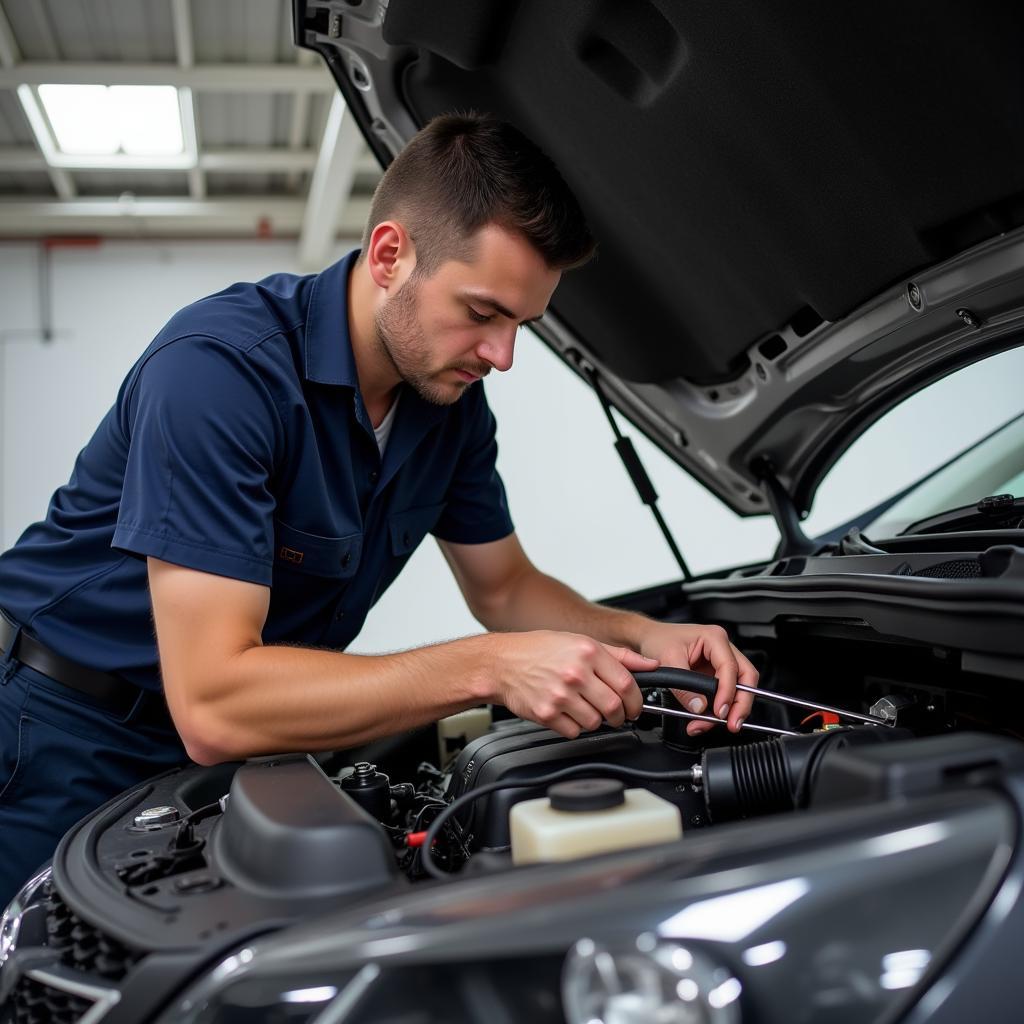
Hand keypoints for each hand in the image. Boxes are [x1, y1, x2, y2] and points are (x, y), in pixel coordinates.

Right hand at [490, 630, 657, 738]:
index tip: (634, 706)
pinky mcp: (546, 714)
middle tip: (616, 714)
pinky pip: (574, 732)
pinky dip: (574, 727)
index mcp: (588, 652)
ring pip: (595, 723)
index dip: (636, 701)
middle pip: (614, 707)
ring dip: (595, 720)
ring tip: (583, 707)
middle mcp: (575, 673)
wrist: (502, 663)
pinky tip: (566, 712)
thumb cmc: (539, 650)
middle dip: (620, 716)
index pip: (627, 684)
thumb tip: (651, 664)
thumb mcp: (581, 642)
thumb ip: (620, 655)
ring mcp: (560, 695)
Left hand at [637, 622, 758, 735]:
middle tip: (732, 723)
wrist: (648, 638)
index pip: (730, 667)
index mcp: (714, 638)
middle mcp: (722, 649)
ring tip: (709, 724)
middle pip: (745, 678)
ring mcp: (719, 663)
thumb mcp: (668, 660)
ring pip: (739, 688)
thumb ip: (683, 686)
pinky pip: (724, 694)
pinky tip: (704, 719)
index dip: (728, 692)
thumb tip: (699, 707)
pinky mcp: (714, 675)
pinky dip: (716, 709)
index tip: (720, 711)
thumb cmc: (658, 639)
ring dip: (729, 710)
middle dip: (741, 703)